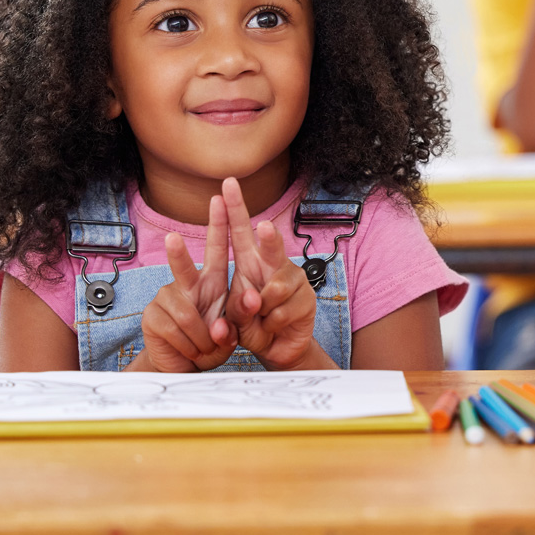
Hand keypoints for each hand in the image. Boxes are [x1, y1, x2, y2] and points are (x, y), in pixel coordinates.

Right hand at [140, 191, 241, 372]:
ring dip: (202, 338)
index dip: (220, 223)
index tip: (220, 198)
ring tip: (206, 347)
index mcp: (212, 281)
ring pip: (187, 315)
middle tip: (173, 238)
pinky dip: (190, 346)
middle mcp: (188, 285)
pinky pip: (175, 331)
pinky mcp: (152, 317)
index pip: (217, 248)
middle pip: (182, 266)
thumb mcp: (230, 333)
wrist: (185, 366)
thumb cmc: (210, 342)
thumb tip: (219, 326)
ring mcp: (166, 299)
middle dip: (178, 253)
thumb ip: (231, 326)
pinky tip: (191, 350)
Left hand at [220, 178, 327, 369]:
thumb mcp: (233, 319)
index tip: (227, 184)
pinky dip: (272, 324)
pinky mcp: (307, 299)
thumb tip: (252, 298)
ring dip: (262, 309)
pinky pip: (283, 311)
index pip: (239, 232)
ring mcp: (292, 281)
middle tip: (264, 227)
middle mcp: (271, 266)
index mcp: (248, 263)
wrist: (278, 349)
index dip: (234, 208)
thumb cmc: (252, 326)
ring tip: (260, 319)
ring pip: (274, 288)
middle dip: (268, 238)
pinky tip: (273, 327)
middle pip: (270, 247)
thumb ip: (236, 309)